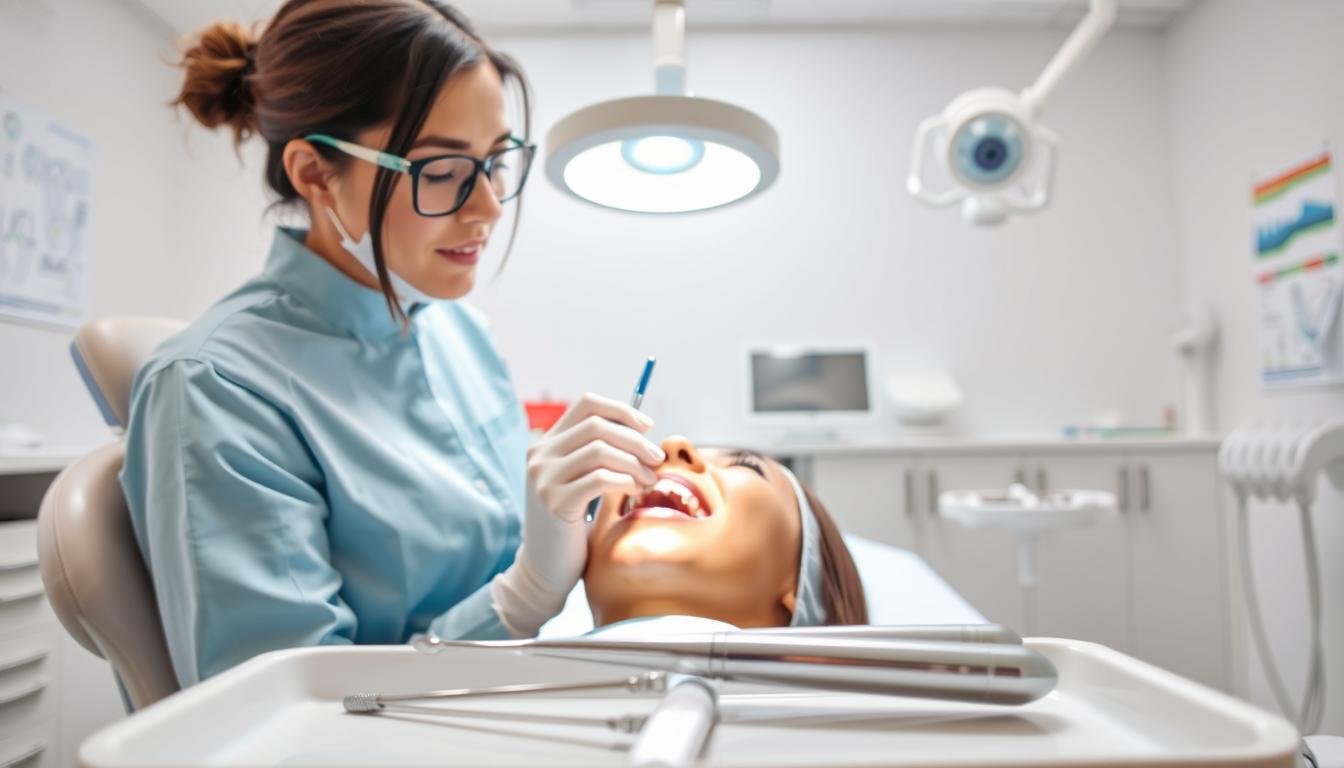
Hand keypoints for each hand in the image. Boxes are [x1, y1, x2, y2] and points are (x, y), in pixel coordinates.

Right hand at [490, 393, 663, 635]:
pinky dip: (625, 480)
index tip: (648, 426)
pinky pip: (600, 478)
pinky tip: (635, 490)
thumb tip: (643, 429)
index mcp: (547, 443)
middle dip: (635, 439)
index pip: (586, 404)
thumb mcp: (580, 481)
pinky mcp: (554, 501)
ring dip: (634, 462)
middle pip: (598, 425)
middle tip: (657, 458)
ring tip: (650, 480)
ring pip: (600, 450)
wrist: (545, 567)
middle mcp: (540, 455)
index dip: (622, 410)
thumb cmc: (571, 523)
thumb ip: (599, 454)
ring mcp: (544, 477)